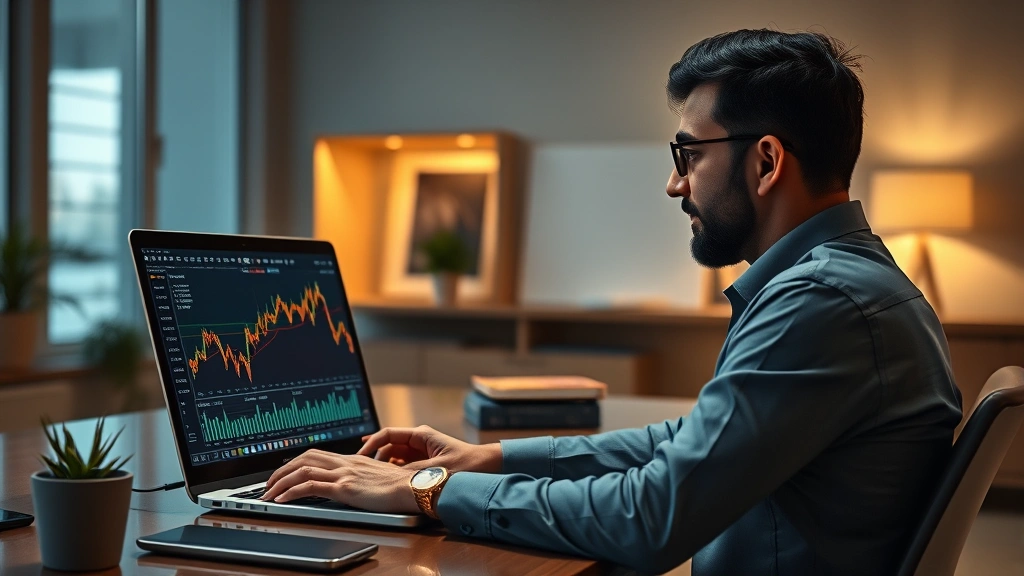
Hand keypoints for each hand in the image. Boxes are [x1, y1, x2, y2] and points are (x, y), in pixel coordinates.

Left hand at [260, 449, 417, 513]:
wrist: (413, 488)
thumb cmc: (402, 486)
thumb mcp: (378, 477)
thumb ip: (363, 477)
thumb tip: (356, 485)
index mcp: (352, 459)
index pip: (316, 453)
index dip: (296, 461)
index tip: (285, 472)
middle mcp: (345, 462)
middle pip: (304, 457)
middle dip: (282, 469)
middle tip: (269, 483)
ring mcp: (344, 473)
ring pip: (302, 469)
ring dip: (279, 481)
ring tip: (268, 493)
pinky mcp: (344, 488)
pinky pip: (309, 486)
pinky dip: (290, 492)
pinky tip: (281, 500)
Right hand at [357, 425, 501, 472]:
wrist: (487, 467)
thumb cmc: (467, 464)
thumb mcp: (436, 470)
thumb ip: (412, 472)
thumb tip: (390, 477)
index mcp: (421, 435)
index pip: (388, 434)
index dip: (371, 443)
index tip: (360, 455)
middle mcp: (419, 441)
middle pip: (388, 447)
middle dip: (376, 458)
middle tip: (365, 472)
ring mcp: (421, 452)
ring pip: (395, 458)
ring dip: (386, 467)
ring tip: (376, 480)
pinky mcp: (424, 463)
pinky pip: (404, 466)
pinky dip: (396, 473)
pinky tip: (391, 483)